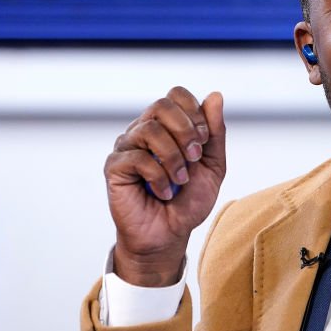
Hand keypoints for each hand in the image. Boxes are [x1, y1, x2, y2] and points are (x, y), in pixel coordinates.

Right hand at [105, 87, 225, 286]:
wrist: (169, 235)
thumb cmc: (188, 201)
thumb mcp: (213, 166)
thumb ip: (215, 133)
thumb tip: (215, 95)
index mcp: (167, 126)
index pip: (176, 95)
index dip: (194, 112)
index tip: (204, 140)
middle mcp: (144, 130)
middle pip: (161, 105)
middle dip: (185, 131)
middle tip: (194, 158)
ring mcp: (127, 147)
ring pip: (149, 129)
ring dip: (173, 156)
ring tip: (180, 180)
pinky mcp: (115, 167)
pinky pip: (136, 158)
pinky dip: (158, 177)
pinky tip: (164, 192)